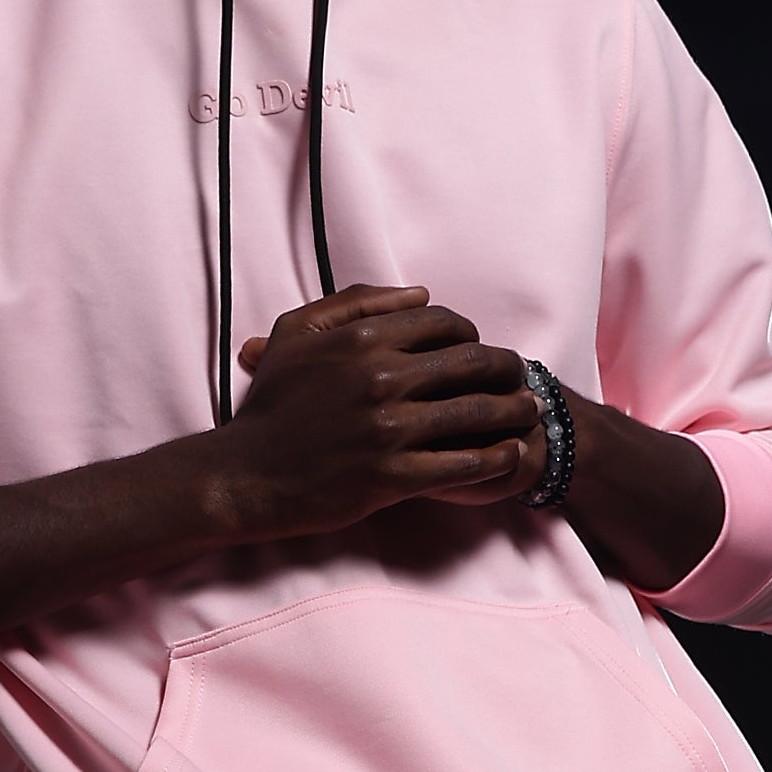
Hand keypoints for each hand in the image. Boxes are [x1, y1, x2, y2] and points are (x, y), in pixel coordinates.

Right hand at [210, 286, 542, 542]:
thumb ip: (355, 304)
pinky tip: (509, 453)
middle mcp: (381, 380)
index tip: (477, 351)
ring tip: (528, 413)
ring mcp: (389, 430)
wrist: (243, 476)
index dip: (471, 335)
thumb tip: (418, 293)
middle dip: (507, 369)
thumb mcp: (295, 334)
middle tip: (521, 378)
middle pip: (473, 364)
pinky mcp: (393, 477)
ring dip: (513, 411)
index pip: (444, 324)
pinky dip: (496, 457)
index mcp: (363, 340)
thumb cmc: (269, 406)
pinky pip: (464, 464)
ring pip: (477, 413)